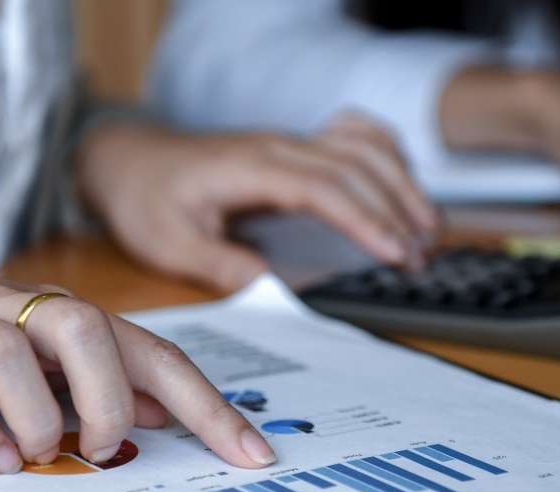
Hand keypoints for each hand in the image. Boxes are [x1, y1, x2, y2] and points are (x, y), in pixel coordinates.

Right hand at [0, 264, 277, 472]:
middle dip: (110, 397)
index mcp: (58, 314)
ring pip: (8, 352)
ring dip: (39, 417)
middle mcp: (11, 308)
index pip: (151, 352)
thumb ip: (97, 377)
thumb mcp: (35, 357)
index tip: (253, 454)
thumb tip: (164, 408)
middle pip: (83, 328)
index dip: (206, 404)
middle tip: (103, 446)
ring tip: (41, 455)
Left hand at [75, 114, 438, 292]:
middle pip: (355, 166)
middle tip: (421, 257)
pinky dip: (387, 156)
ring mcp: (289, 142)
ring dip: (402, 183)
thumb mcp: (169, 244)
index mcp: (250, 168)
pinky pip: (353, 137)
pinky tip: (405, 185)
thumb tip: (272, 287)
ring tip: (430, 229)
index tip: (393, 251)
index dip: (364, 218)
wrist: (129, 161)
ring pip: (363, 147)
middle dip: (396, 209)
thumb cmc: (146, 201)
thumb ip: (220, 265)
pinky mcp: (295, 147)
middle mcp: (277, 146)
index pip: (322, 187)